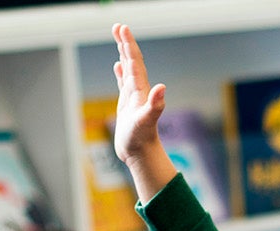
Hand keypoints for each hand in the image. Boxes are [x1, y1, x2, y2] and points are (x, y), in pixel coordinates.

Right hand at [111, 23, 178, 199]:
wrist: (142, 154)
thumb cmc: (142, 140)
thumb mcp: (146, 121)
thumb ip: (155, 105)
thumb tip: (162, 88)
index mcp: (141, 90)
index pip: (135, 62)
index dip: (129, 45)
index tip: (122, 29)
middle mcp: (139, 91)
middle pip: (132, 61)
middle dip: (125, 43)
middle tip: (118, 26)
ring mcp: (133, 97)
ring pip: (128, 70)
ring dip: (123, 54)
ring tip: (119, 38)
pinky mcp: (128, 106)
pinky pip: (123, 84)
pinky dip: (120, 73)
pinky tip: (117, 67)